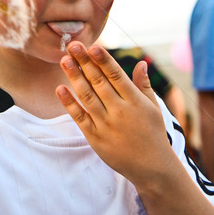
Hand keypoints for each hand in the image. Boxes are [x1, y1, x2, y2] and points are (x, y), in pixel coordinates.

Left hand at [56, 42, 173, 190]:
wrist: (153, 169)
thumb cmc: (153, 134)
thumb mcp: (154, 108)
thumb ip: (144, 85)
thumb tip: (141, 62)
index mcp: (135, 101)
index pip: (116, 75)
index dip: (103, 60)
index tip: (92, 46)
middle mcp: (120, 111)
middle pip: (98, 82)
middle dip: (84, 62)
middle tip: (73, 45)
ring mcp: (106, 125)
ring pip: (87, 97)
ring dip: (74, 77)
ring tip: (64, 60)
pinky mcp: (95, 138)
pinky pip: (79, 118)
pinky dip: (69, 103)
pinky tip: (60, 89)